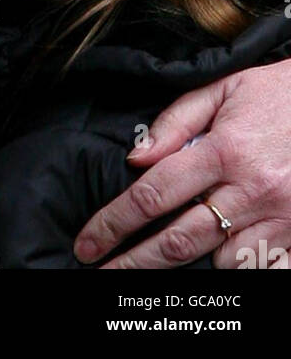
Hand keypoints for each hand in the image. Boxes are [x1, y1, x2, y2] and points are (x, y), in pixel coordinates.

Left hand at [74, 61, 290, 268]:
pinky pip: (261, 268)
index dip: (115, 222)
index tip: (88, 242)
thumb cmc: (276, 94)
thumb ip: (176, 121)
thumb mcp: (223, 88)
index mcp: (224, 150)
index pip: (154, 194)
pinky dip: (237, 266)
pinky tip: (220, 256)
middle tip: (102, 272)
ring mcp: (278, 218)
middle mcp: (250, 190)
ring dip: (192, 263)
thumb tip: (136, 158)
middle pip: (179, 242)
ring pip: (221, 263)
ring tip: (166, 255)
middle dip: (134, 262)